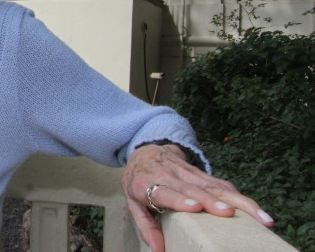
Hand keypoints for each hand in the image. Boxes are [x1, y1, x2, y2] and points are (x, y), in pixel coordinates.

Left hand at [121, 143, 273, 251]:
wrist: (145, 151)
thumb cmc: (138, 182)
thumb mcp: (133, 202)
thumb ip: (145, 226)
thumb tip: (158, 251)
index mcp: (148, 184)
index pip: (165, 192)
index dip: (180, 199)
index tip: (195, 207)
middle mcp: (170, 176)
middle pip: (194, 189)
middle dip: (213, 201)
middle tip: (229, 213)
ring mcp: (188, 173)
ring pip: (215, 186)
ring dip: (238, 200)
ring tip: (259, 217)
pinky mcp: (201, 173)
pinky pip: (221, 184)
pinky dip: (239, 196)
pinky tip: (255, 209)